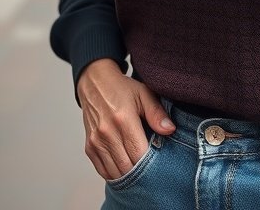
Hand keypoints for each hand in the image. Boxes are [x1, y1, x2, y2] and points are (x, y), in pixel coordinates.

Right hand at [76, 58, 174, 179]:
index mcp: (123, 119)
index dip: (150, 163)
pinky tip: (124, 167)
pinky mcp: (89, 147)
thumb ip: (157, 113)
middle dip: (141, 172)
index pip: (139, 154)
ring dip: (128, 175)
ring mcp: (96, 142)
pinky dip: (114, 174)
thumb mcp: (144, 93)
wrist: (94, 83)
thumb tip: (170, 130)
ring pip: (115, 173)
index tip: (159, 162)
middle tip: (152, 169)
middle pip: (127, 167)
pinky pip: (103, 171)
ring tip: (139, 170)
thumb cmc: (121, 89)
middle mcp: (107, 133)